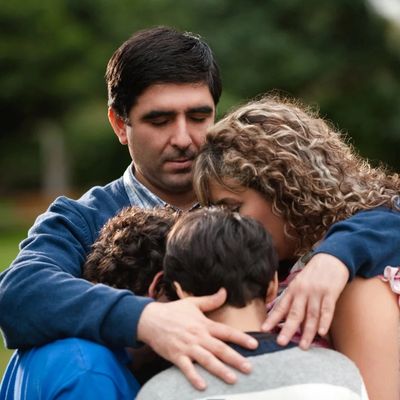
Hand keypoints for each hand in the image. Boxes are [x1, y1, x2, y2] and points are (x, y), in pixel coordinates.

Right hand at [137, 288, 257, 389]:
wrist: (150, 319)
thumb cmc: (173, 311)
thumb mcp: (193, 303)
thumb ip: (211, 300)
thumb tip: (225, 291)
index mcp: (204, 324)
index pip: (226, 331)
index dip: (241, 338)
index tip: (254, 345)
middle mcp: (198, 336)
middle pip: (220, 349)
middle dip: (235, 359)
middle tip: (249, 368)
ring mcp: (187, 347)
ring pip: (206, 360)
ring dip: (220, 370)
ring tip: (232, 379)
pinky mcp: (176, 356)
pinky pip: (187, 368)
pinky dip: (194, 377)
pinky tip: (203, 386)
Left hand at [262, 253, 348, 348]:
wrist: (331, 259)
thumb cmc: (313, 274)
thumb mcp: (299, 283)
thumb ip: (292, 299)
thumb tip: (281, 315)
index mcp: (293, 290)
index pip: (281, 307)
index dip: (272, 319)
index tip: (263, 330)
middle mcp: (302, 292)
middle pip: (294, 313)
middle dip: (287, 329)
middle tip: (281, 343)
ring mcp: (316, 292)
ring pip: (311, 315)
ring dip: (307, 332)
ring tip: (303, 346)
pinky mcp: (330, 293)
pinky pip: (327, 309)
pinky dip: (325, 321)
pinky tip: (322, 333)